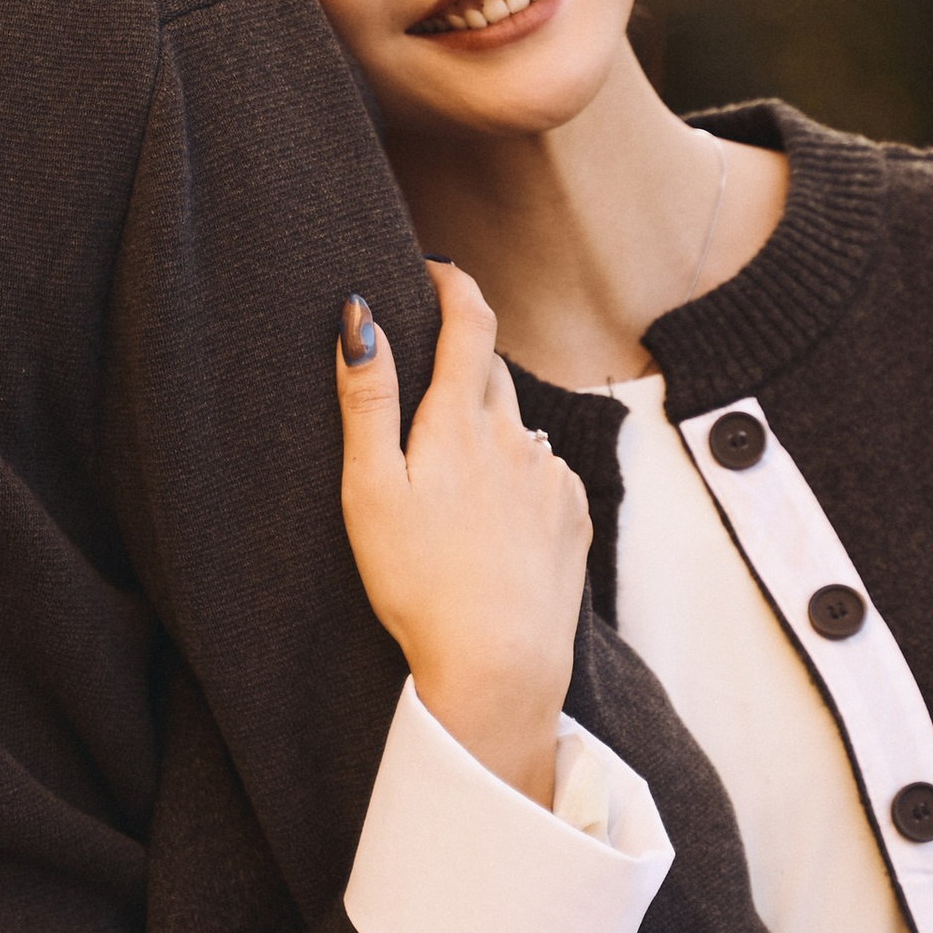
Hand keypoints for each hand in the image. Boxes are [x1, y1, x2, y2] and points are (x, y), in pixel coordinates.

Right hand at [335, 266, 588, 805]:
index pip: (469, 322)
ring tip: (454, 488)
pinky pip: (544, 476)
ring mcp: (551, 477)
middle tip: (424, 403)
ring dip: (489, 434)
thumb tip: (359, 319)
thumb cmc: (418, 581)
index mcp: (460, 423)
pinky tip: (493, 526)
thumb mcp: (369, 489)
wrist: (498, 662)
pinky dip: (519, 480)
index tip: (438, 270)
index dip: (455, 284)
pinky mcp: (573, 516)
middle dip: (461, 369)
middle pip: (492, 375)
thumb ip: (367, 400)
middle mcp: (517, 436)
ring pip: (519, 429)